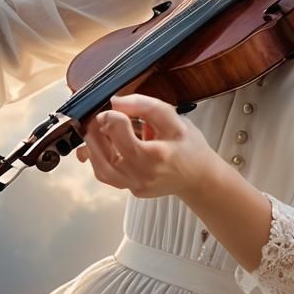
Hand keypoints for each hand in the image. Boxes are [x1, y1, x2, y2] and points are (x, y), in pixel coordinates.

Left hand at [75, 94, 218, 199]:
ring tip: (102, 130)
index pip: (117, 131)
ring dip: (94, 146)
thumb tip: (114, 102)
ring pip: (99, 168)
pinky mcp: (131, 191)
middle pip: (101, 153)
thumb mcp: (173, 118)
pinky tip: (108, 146)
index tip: (114, 108)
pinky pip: (107, 176)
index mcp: (154, 155)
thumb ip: (143, 106)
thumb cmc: (189, 147)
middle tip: (101, 117)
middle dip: (95, 130)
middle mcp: (141, 175)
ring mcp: (135, 186)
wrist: (200, 177)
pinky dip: (101, 159)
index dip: (110, 115)